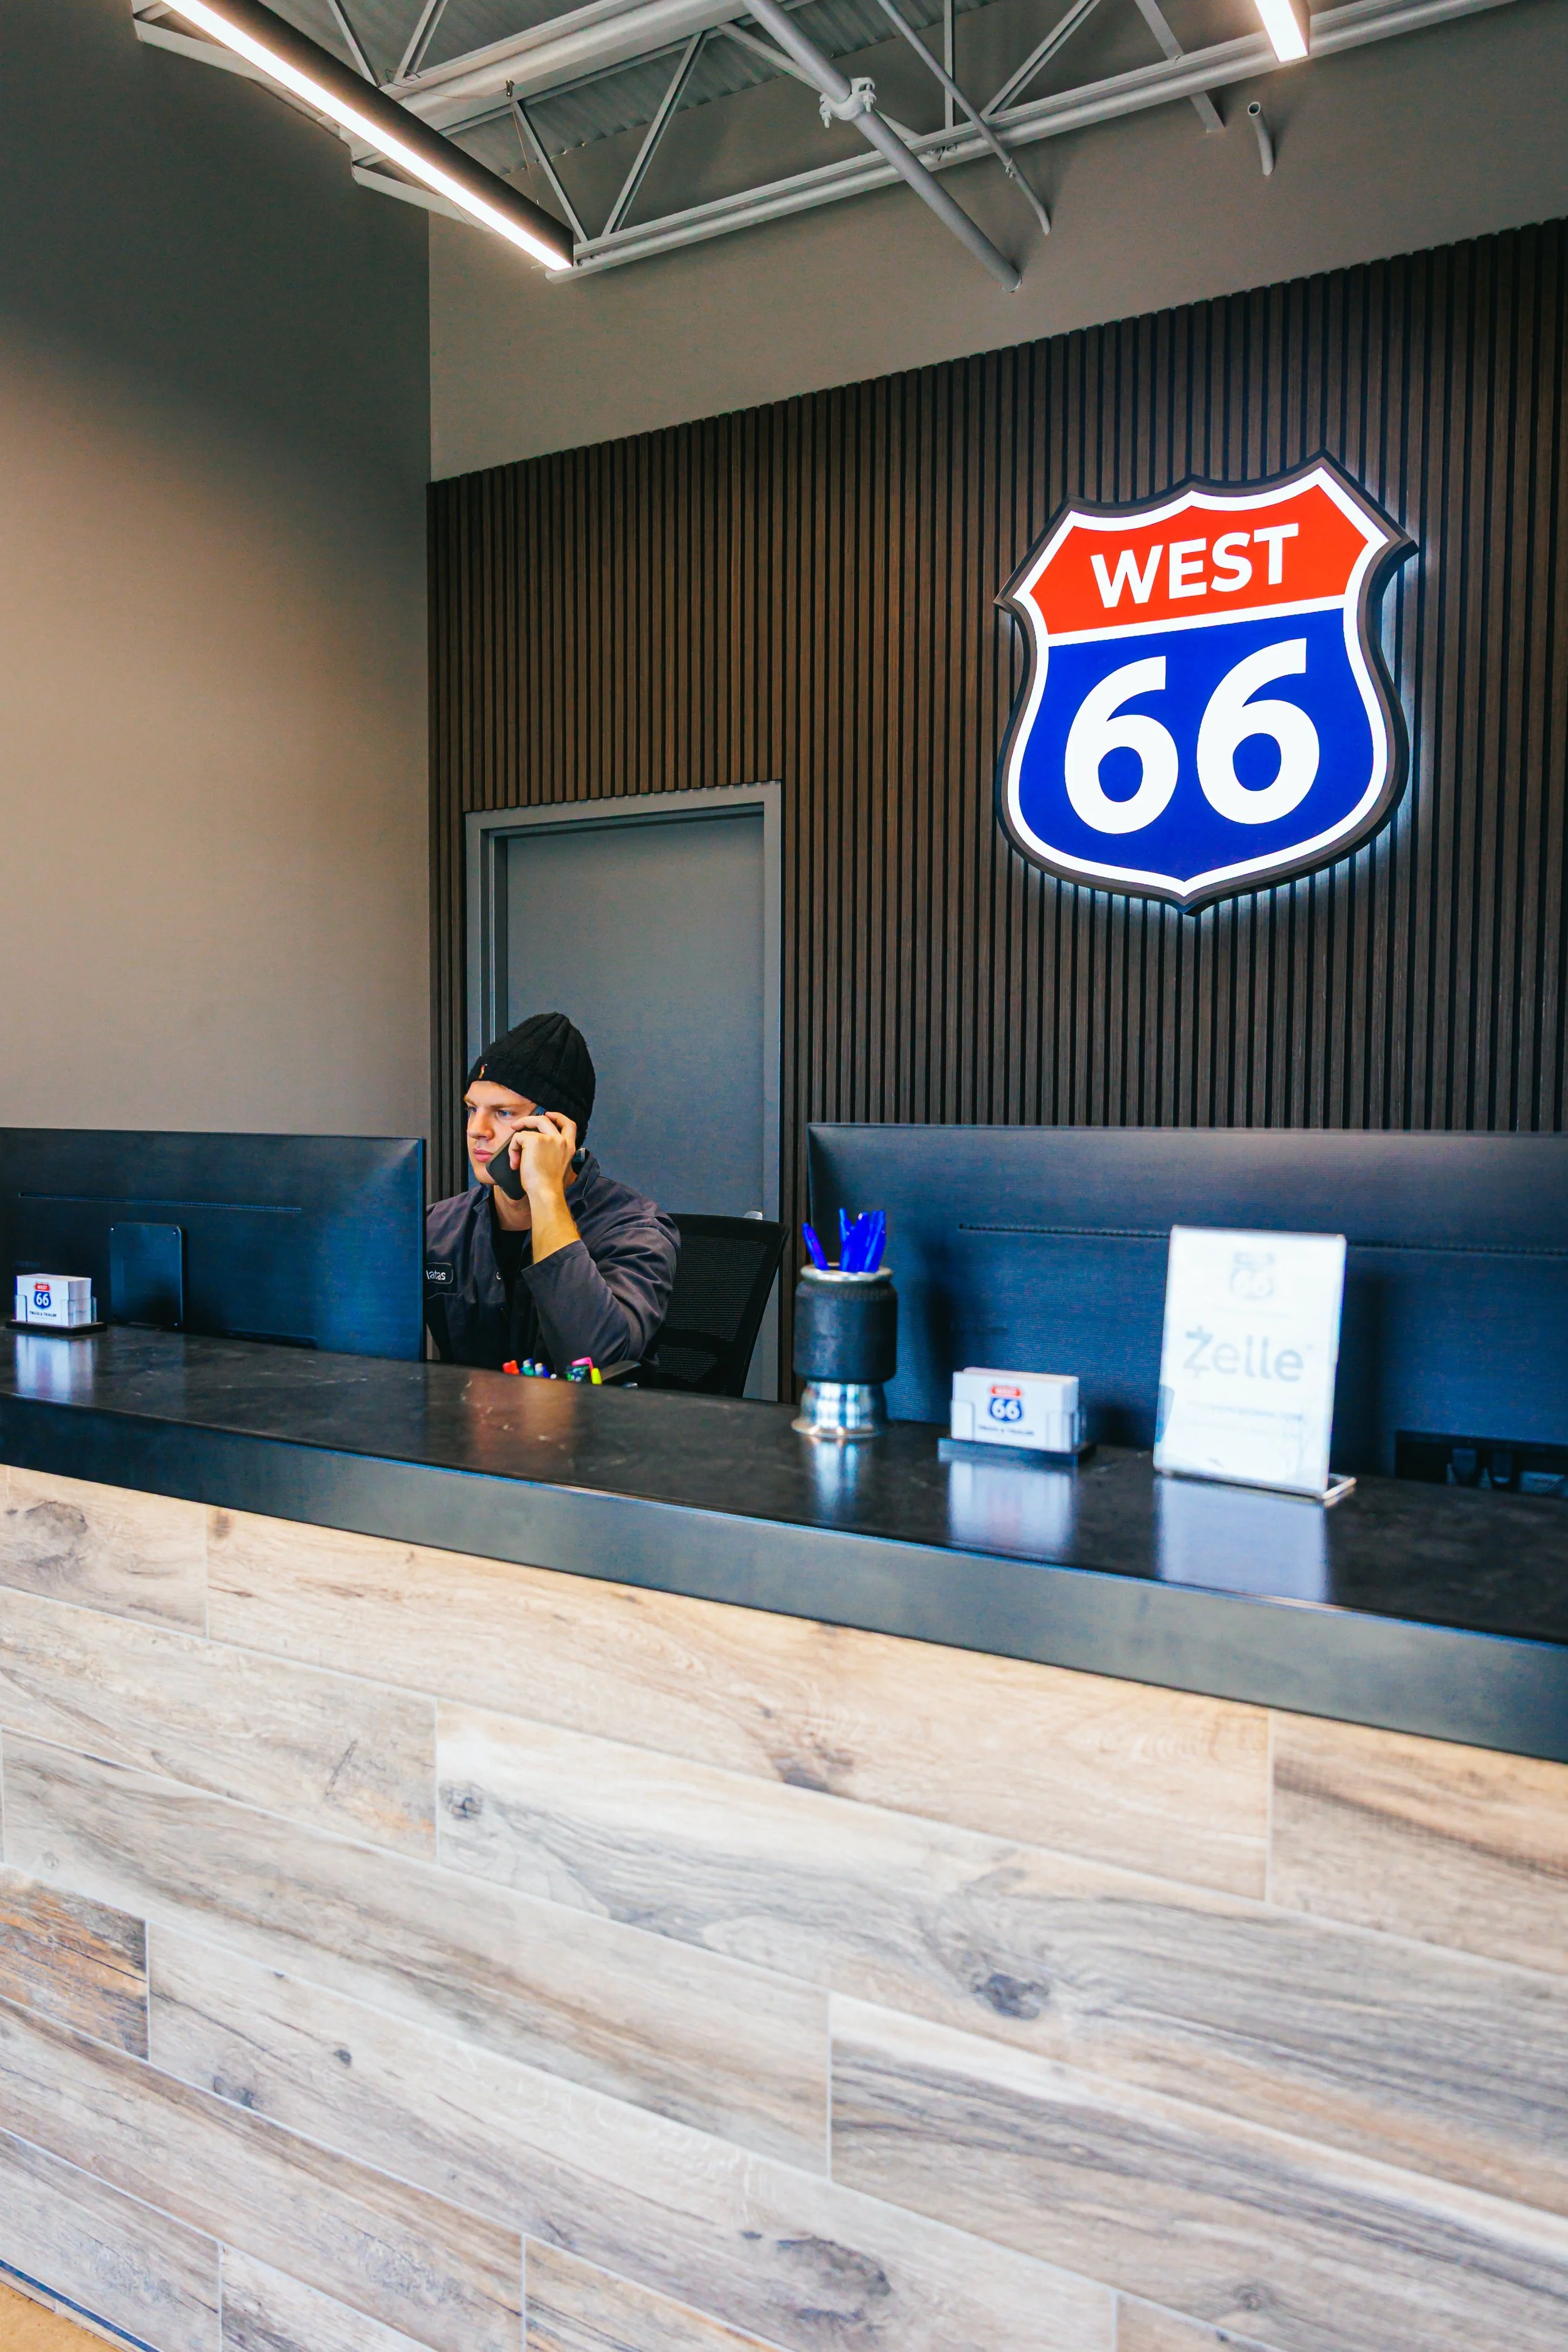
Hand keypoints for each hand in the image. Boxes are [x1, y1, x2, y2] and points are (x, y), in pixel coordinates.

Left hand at [506, 1112, 581, 1264]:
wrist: (545, 1192)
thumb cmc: (548, 1186)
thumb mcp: (557, 1166)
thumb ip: (554, 1153)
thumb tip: (537, 1146)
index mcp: (569, 1147)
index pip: (570, 1125)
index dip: (558, 1117)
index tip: (549, 1115)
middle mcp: (561, 1141)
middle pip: (547, 1119)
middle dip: (530, 1119)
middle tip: (518, 1125)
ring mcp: (549, 1139)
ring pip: (530, 1124)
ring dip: (518, 1134)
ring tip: (514, 1149)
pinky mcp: (535, 1140)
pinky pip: (518, 1137)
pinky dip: (513, 1149)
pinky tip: (515, 1163)